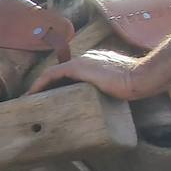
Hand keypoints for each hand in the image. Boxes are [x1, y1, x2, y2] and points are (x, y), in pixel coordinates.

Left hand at [27, 49, 142, 98]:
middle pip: (60, 74)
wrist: (141, 79)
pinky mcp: (77, 67)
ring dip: (39, 87)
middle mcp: (85, 59)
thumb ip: (111, 92)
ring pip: (52, 74)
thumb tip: (108, 111)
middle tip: (35, 101)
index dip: (59, 86)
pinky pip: (51, 75)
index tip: (50, 99)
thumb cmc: (136, 86)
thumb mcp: (120, 88)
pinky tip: (31, 95)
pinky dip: (40, 84)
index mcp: (96, 63)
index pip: (71, 75)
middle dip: (46, 87)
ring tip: (30, 100)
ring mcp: (81, 62)